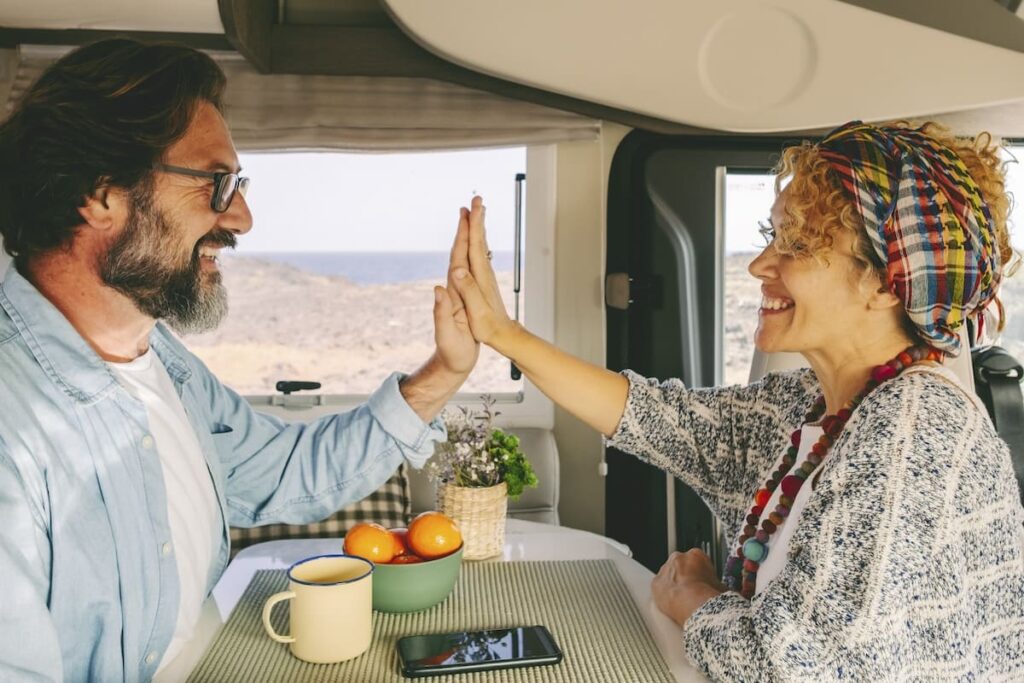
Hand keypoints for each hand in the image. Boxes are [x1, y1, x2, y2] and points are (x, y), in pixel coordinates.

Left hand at [431, 207, 480, 376]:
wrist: (452, 363)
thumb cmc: (452, 352)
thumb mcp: (446, 335)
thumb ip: (441, 313)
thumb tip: (438, 289)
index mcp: (452, 293)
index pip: (457, 258)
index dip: (462, 236)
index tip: (467, 214)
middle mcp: (454, 287)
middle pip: (461, 251)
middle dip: (467, 226)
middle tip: (473, 203)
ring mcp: (460, 291)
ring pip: (466, 257)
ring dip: (471, 235)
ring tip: (474, 216)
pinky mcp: (466, 297)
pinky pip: (472, 268)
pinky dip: (477, 253)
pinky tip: (479, 247)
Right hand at [448, 196, 516, 351]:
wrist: (502, 335)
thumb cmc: (487, 326)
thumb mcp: (476, 310)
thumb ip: (468, 289)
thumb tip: (458, 269)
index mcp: (479, 276)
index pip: (475, 245)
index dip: (473, 225)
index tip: (472, 207)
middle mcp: (483, 271)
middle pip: (479, 240)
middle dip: (477, 219)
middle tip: (477, 198)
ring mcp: (484, 275)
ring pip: (480, 245)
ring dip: (478, 227)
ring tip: (476, 212)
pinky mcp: (483, 279)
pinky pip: (478, 254)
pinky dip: (477, 241)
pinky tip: (477, 239)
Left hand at [651, 549, 725, 626]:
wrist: (694, 605)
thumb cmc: (709, 595)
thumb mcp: (722, 586)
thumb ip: (718, 584)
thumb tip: (724, 591)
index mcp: (696, 555)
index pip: (697, 560)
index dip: (701, 573)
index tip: (703, 582)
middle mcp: (678, 558)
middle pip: (681, 565)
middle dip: (686, 576)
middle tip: (693, 591)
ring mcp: (665, 570)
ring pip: (669, 575)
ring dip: (674, 584)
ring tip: (683, 599)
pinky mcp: (655, 583)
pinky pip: (659, 587)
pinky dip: (663, 593)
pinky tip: (672, 603)